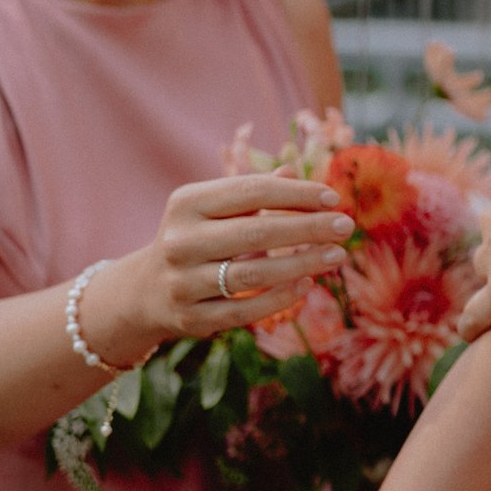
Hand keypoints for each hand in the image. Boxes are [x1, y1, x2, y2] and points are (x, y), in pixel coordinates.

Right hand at [84, 174, 357, 364]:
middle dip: (309, 228)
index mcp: (187, 203)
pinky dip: (280, 297)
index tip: (333, 198)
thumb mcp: (215, 208)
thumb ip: (254, 191)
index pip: (252, 191)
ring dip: (303, 263)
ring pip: (254, 273)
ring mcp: (183, 282)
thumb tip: (294, 171)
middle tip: (346, 226)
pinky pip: (245, 309)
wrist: (145, 291)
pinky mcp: (192, 318)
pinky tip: (307, 284)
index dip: (297, 193)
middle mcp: (180, 241)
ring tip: (337, 255)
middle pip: (257, 232)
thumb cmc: (198, 237)